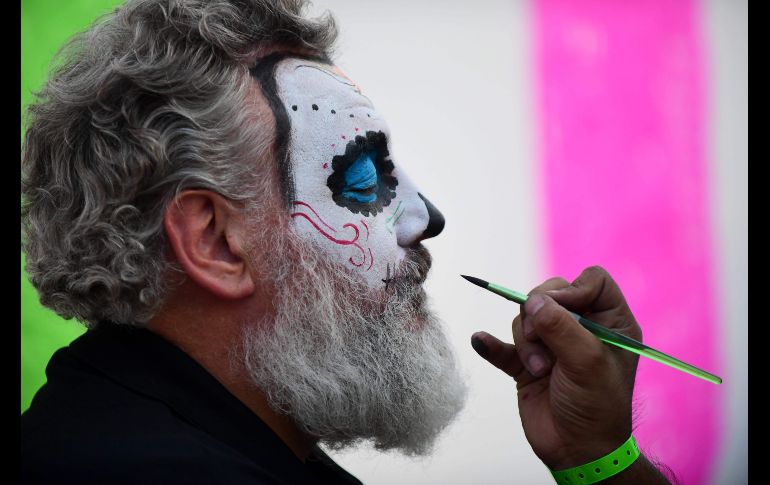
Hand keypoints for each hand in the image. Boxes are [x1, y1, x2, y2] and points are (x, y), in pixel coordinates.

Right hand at [471, 266, 640, 469]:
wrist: (578, 452)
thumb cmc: (596, 407)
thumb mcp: (586, 363)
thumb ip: (561, 327)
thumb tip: (534, 301)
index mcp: (609, 322)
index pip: (591, 281)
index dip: (572, 288)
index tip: (561, 309)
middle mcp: (581, 327)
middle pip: (549, 295)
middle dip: (540, 319)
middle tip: (545, 348)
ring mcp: (552, 345)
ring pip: (525, 319)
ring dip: (527, 343)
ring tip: (539, 370)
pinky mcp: (526, 364)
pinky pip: (504, 345)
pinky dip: (492, 345)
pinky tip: (481, 341)